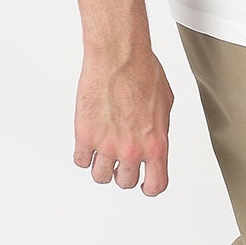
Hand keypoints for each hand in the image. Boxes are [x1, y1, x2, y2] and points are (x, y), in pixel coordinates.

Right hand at [72, 45, 173, 193]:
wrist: (118, 57)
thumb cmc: (142, 72)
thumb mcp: (165, 104)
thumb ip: (159, 129)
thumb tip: (154, 138)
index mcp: (156, 144)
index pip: (156, 184)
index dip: (149, 187)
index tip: (144, 184)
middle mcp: (131, 150)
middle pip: (124, 182)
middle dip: (122, 172)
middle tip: (120, 160)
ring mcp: (106, 145)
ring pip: (100, 176)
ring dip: (101, 166)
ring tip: (102, 152)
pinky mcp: (85, 135)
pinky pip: (80, 160)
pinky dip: (83, 155)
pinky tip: (87, 144)